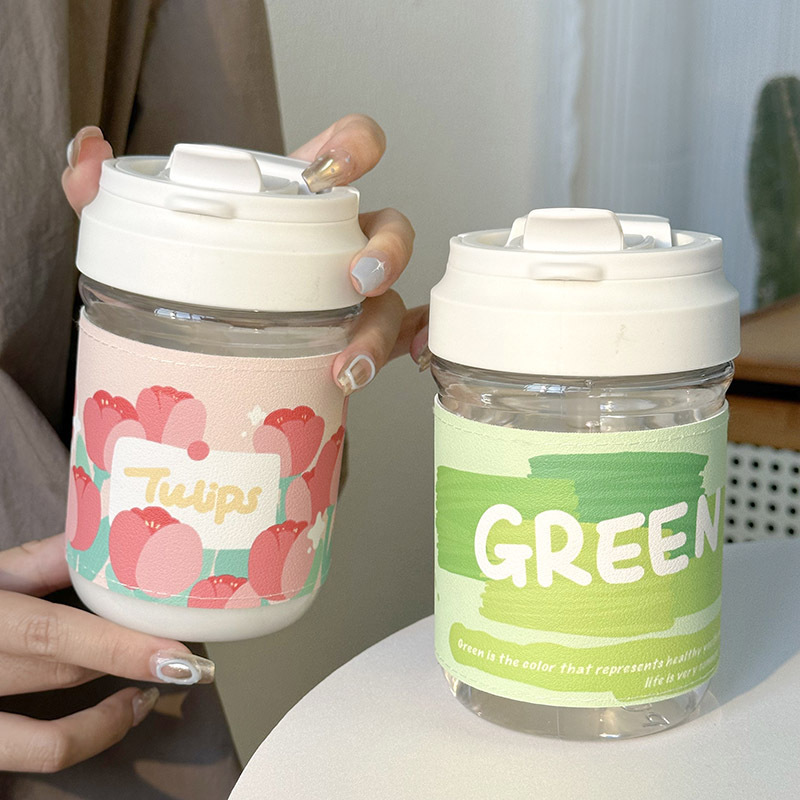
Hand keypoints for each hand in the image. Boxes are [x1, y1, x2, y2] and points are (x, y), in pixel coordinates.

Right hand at [0, 535, 214, 771]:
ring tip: (144, 698)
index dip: (121, 648)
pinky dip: (75, 742)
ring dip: (106, 724)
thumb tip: (109, 542)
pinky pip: (26, 758)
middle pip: (65, 677)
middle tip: (183, 656)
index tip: (179, 656)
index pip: (56, 636)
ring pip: (47, 740)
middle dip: (129, 666)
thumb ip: (44, 559)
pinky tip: (106, 716)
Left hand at [62, 117, 429, 393]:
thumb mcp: (152, 232)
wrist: (209, 338)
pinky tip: (406, 363)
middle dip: (388, 248)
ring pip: (394, 297)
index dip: (355, 147)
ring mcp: (355, 295)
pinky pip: (403, 337)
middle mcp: (338, 243)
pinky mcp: (358, 338)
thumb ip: (109, 193)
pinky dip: (412, 346)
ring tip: (348, 364)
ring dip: (382, 326)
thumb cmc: (200, 271)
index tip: (336, 169)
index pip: (347, 150)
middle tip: (356, 277)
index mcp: (299, 201)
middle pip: (392, 227)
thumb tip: (83, 154)